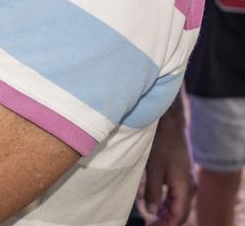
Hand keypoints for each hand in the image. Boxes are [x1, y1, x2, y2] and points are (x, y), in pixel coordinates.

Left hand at [138, 102, 193, 224]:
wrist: (169, 123)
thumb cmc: (161, 143)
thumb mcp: (153, 168)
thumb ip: (152, 191)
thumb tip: (151, 211)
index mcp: (184, 186)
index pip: (179, 215)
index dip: (166, 225)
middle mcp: (188, 185)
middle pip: (179, 212)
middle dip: (165, 221)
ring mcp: (184, 179)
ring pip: (177, 204)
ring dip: (165, 213)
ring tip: (151, 221)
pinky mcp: (178, 174)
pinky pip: (175, 195)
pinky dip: (166, 203)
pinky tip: (155, 207)